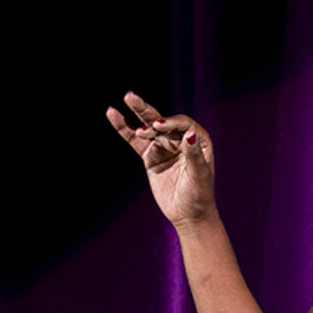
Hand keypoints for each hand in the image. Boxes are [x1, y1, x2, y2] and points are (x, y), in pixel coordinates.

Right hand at [106, 90, 215, 227]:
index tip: (158, 126)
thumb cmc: (199, 195)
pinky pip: (135, 141)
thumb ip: (193, 154)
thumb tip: (190, 133)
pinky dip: (124, 129)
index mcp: (198, 139)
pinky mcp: (150, 156)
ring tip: (124, 100)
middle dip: (146, 109)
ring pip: (147, 127)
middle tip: (130, 97)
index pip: (182, 124)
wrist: (188, 215)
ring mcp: (164, 146)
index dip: (170, 123)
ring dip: (135, 115)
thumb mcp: (198, 174)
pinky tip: (113, 115)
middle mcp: (180, 139)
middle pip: (162, 120)